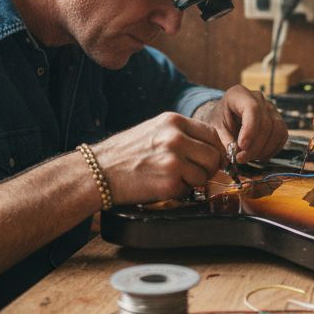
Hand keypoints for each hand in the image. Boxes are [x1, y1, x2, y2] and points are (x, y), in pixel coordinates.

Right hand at [91, 112, 226, 204]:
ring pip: (204, 174)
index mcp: (173, 121)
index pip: (211, 134)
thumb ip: (180, 134)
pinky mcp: (170, 182)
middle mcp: (176, 137)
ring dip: (194, 182)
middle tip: (197, 174)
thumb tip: (208, 148)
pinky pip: (189, 190)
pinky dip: (180, 192)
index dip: (215, 149)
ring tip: (174, 179)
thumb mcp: (153, 130)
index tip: (211, 159)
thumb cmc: (123, 153)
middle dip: (209, 168)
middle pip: (213, 155)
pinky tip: (162, 186)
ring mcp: (174, 160)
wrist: (98, 172)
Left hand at [193, 85, 288, 164]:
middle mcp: (258, 98)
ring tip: (249, 158)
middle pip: (265, 123)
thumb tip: (234, 152)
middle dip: (254, 146)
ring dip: (264, 149)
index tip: (242, 146)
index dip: (250, 129)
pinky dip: (272, 149)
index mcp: (239, 94)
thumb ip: (224, 138)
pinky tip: (259, 155)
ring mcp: (270, 108)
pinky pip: (282, 135)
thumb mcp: (214, 127)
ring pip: (277, 129)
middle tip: (241, 158)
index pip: (252, 108)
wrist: (226, 118)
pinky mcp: (278, 120)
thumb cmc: (219, 120)